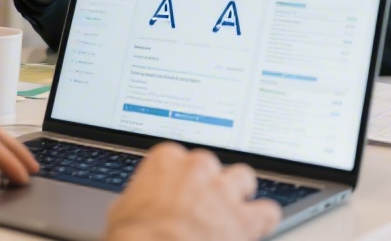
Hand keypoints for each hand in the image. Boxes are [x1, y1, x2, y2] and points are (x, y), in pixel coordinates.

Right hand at [105, 144, 280, 240]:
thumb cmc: (133, 237)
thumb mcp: (123, 210)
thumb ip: (141, 198)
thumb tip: (142, 206)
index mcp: (165, 160)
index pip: (178, 157)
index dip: (180, 178)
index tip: (179, 190)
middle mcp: (198, 168)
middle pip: (211, 165)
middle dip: (208, 183)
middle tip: (201, 204)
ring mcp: (223, 191)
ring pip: (243, 178)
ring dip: (239, 193)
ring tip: (232, 211)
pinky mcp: (244, 218)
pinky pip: (267, 211)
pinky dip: (263, 219)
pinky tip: (257, 227)